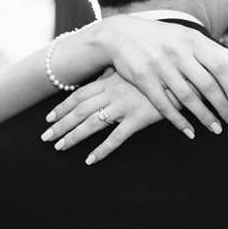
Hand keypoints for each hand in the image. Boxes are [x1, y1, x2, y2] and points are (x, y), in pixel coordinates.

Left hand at [40, 70, 164, 163]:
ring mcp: (124, 105)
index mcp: (110, 80)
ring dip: (73, 136)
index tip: (49, 118)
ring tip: (60, 147)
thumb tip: (104, 75)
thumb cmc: (159, 71)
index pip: (79, 95)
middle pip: (79, 110)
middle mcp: (113, 92)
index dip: (62, 107)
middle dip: (61, 124)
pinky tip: (90, 160)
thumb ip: (118, 73)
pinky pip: (116, 137)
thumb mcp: (135, 68)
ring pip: (92, 123)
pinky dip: (102, 150)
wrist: (182, 75)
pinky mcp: (138, 118)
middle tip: (46, 137)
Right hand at [94, 15, 227, 135]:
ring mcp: (160, 67)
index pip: (219, 67)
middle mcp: (177, 53)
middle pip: (207, 85)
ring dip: (204, 117)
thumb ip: (205, 49)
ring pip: (187, 99)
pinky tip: (190, 131)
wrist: (119, 35)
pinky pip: (165, 106)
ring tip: (216, 129)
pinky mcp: (144, 80)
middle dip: (223, 107)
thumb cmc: (159, 38)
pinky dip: (179, 121)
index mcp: (191, 40)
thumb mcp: (183, 35)